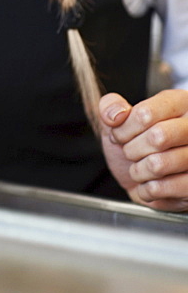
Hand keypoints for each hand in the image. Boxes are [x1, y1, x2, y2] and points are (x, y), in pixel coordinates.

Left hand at [99, 88, 187, 212]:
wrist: (146, 176)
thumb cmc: (136, 144)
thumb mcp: (118, 119)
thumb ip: (111, 106)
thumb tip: (116, 115)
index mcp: (179, 103)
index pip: (146, 113)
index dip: (124, 128)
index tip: (119, 135)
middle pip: (158, 138)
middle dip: (132, 149)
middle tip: (129, 153)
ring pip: (159, 164)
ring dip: (138, 171)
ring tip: (139, 168)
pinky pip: (164, 188)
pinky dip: (147, 189)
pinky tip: (149, 183)